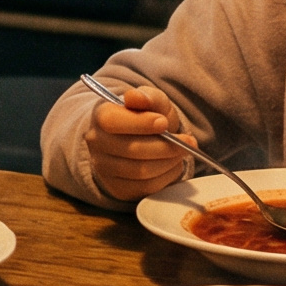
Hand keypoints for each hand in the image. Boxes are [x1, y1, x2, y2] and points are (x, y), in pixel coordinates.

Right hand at [86, 83, 195, 203]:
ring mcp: (105, 169)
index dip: (140, 123)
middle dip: (165, 146)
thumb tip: (135, 97)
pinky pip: (146, 187)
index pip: (112, 122)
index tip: (164, 122)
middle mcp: (97, 144)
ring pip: (141, 171)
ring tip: (182, 152)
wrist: (139, 139)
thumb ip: (146, 96)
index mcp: (101, 116)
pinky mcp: (118, 188)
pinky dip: (166, 176)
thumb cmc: (146, 116)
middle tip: (188, 142)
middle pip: (132, 150)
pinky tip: (173, 164)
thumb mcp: (151, 100)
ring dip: (169, 161)